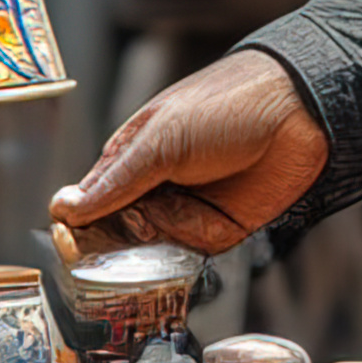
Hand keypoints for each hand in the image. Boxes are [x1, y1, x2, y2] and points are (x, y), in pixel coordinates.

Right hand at [52, 49, 330, 259]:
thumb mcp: (161, 140)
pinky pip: (189, 256)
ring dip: (156, 247)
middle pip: (116, 235)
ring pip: (151, 251)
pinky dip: (189, 250)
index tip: (68, 245)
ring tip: (174, 219)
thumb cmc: (224, 107)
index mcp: (130, 158)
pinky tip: (199, 229)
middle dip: (116, 245)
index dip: (77, 225)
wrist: (298, 113)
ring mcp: (183, 212)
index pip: (89, 201)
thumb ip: (116, 181)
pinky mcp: (216, 232)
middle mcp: (152, 189)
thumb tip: (63, 208)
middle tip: (122, 241)